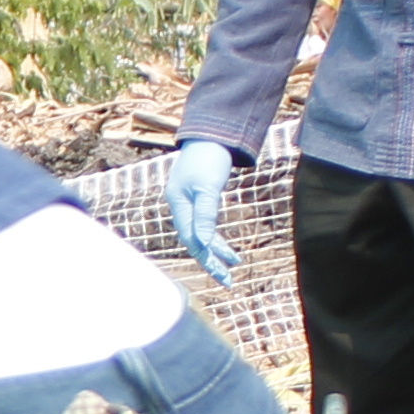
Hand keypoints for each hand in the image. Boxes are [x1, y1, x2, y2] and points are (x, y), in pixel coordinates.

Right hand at [162, 138, 240, 284]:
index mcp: (178, 205)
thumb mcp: (208, 187)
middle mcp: (180, 206)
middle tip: (228, 280)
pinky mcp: (197, 198)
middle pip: (194, 241)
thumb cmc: (208, 158)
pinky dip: (214, 236)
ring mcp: (188, 202)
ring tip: (234, 262)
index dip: (207, 258)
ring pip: (200, 234)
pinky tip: (223, 245)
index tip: (223, 274)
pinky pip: (204, 224)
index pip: (191, 240)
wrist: (210, 134)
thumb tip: (202, 244)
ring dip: (215, 250)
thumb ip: (205, 215)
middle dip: (210, 261)